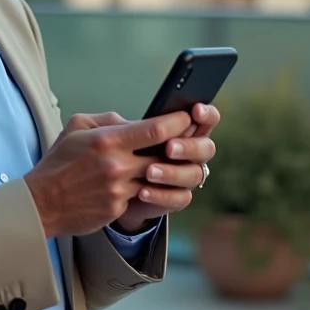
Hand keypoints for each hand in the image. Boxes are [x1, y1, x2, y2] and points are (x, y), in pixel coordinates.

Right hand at [23, 110, 192, 237]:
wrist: (40, 203)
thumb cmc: (59, 162)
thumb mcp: (77, 127)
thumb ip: (110, 119)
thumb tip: (135, 121)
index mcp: (108, 140)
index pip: (156, 129)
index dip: (178, 122)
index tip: (186, 117)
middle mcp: (117, 165)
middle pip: (164, 155)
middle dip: (177, 147)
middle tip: (186, 140)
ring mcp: (119, 190)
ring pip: (156, 177)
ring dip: (161, 170)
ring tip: (162, 162)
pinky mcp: (118, 209)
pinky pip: (140, 196)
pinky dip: (142, 188)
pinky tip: (138, 183)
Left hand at [115, 103, 219, 233]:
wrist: (102, 187)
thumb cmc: (107, 153)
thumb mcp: (107, 132)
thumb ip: (120, 124)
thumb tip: (132, 124)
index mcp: (179, 128)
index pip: (204, 118)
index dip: (205, 114)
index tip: (194, 110)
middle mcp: (187, 151)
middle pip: (206, 147)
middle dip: (190, 147)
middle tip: (169, 148)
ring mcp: (183, 176)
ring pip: (195, 174)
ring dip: (173, 172)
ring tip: (149, 172)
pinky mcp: (174, 198)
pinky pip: (180, 198)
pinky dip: (163, 194)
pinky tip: (143, 191)